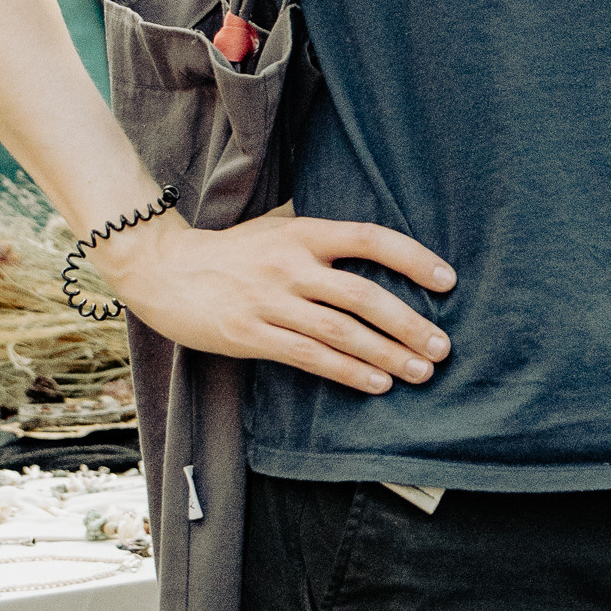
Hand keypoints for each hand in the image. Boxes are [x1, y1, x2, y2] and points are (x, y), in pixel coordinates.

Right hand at [99, 208, 456, 395]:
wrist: (162, 269)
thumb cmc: (232, 251)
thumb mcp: (277, 227)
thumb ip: (322, 235)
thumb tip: (378, 243)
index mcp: (303, 232)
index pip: (369, 238)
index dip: (412, 258)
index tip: (448, 281)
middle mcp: (290, 264)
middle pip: (363, 294)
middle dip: (409, 323)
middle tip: (443, 346)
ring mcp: (268, 300)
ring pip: (340, 331)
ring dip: (387, 354)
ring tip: (422, 372)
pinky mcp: (248, 334)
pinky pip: (308, 357)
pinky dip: (347, 372)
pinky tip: (377, 384)